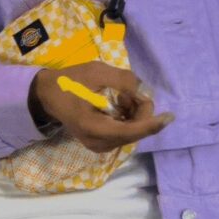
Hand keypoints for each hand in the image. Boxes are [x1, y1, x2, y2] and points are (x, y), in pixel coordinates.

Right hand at [31, 62, 173, 151]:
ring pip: (132, 133)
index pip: (130, 131)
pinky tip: (116, 106)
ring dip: (133, 114)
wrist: (48, 95)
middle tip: (128, 91)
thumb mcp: (97, 72)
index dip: (152, 123)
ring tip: (118, 97)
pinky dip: (127, 119)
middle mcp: (97, 143)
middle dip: (140, 110)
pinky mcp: (101, 145)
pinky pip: (125, 133)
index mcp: (93, 127)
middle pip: (135, 131)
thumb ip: (124, 81)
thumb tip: (146, 93)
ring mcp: (99, 146)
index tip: (170, 116)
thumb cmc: (70, 81)